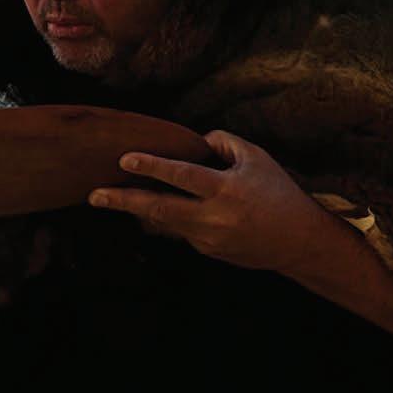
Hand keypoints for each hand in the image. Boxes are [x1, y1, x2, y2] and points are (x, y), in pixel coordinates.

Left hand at [87, 130, 322, 270]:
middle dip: (124, 201)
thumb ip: (222, 143)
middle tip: (94, 195)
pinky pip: (180, 229)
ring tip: (106, 198)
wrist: (298, 242)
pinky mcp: (206, 251)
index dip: (153, 167)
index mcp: (226, 190)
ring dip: (136, 209)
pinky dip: (168, 216)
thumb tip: (194, 141)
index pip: (183, 176)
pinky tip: (154, 207)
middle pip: (160, 209)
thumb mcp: (256, 157)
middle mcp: (214, 217)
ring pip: (164, 221)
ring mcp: (208, 238)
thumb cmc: (278, 193)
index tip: (125, 159)